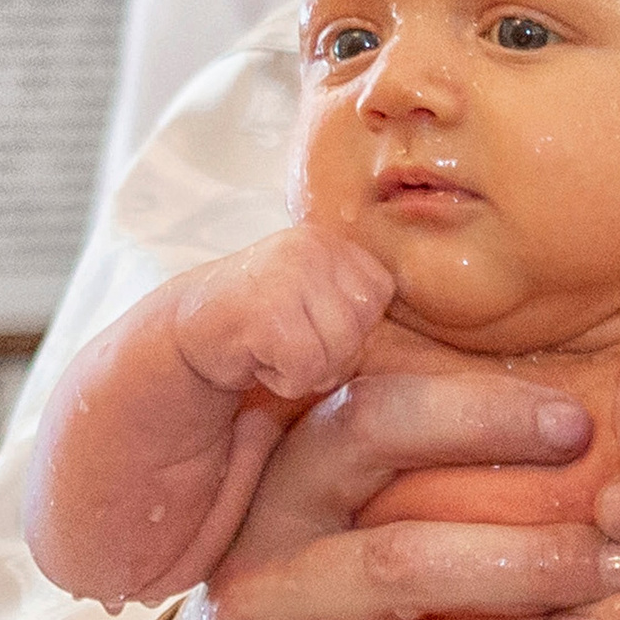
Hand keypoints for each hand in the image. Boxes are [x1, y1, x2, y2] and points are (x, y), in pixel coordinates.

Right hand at [128, 372, 619, 619]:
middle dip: (530, 566)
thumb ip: (434, 479)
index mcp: (288, 500)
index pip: (370, 426)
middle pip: (400, 564)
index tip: (581, 426)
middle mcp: (260, 588)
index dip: (473, 416)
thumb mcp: (346, 527)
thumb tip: (606, 422)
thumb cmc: (329, 610)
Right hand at [172, 225, 391, 400]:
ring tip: (267, 350)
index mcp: (331, 241)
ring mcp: (286, 271)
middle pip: (364, 325)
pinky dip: (282, 378)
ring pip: (340, 349)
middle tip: (284, 343)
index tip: (305, 326)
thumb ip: (359, 303)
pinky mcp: (262, 307)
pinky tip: (253, 360)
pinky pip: (308, 366)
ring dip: (305, 369)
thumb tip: (434, 349)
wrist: (185, 343)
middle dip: (331, 352)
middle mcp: (312, 245)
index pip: (381, 295)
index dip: (350, 327)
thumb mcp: (319, 305)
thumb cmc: (263, 333)